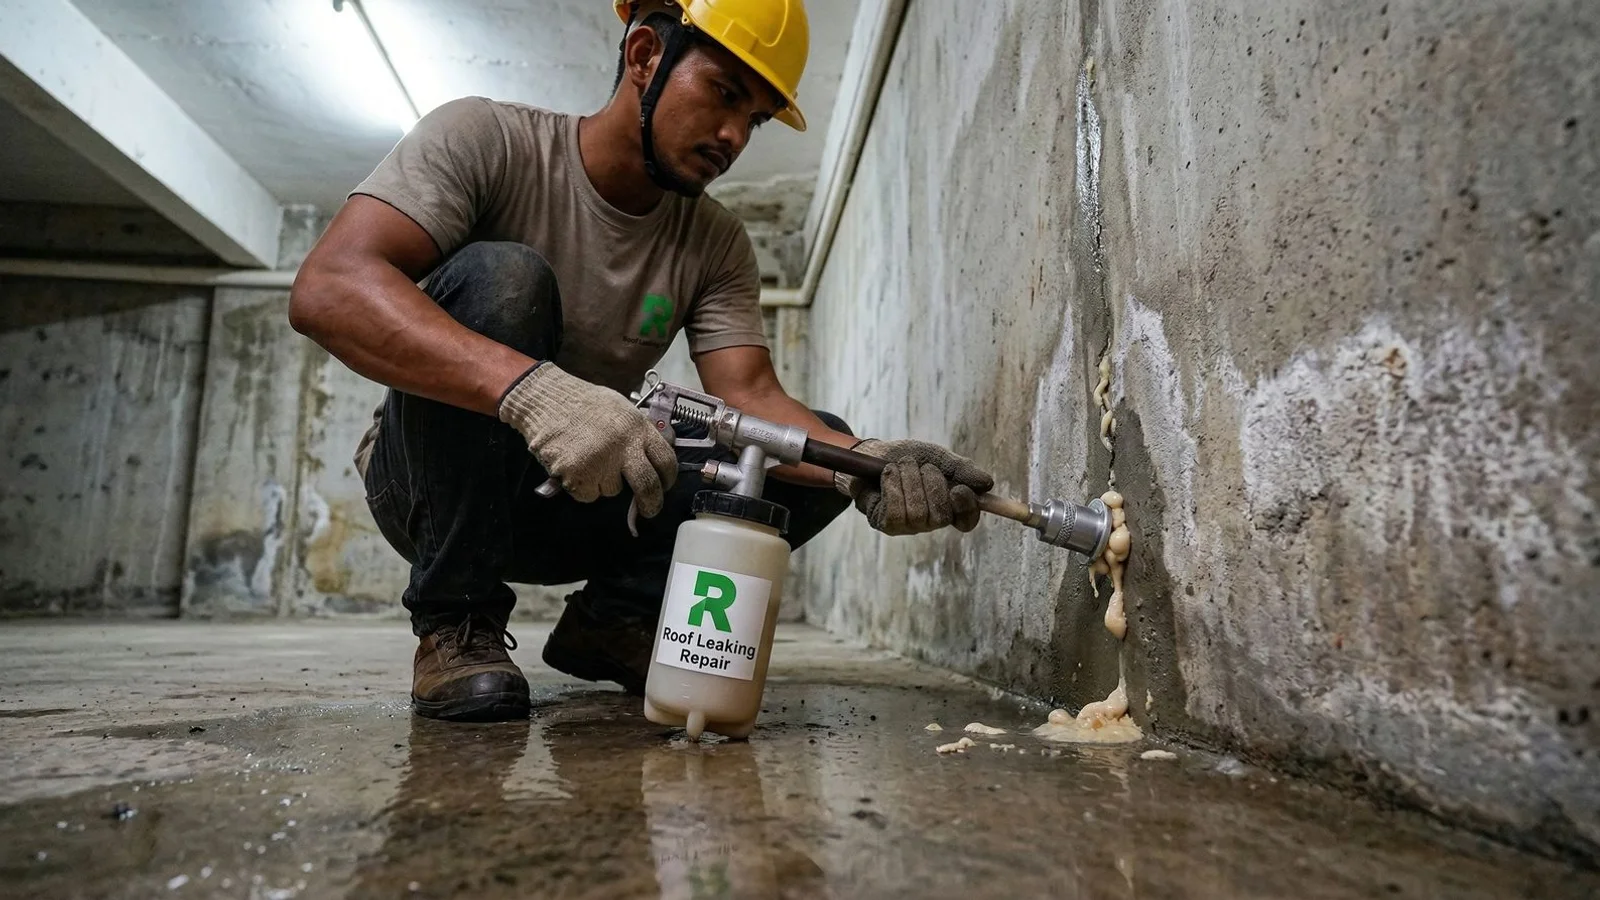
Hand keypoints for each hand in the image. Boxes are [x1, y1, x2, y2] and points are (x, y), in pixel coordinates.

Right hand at [497, 364, 676, 514]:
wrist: (546, 399)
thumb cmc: (583, 404)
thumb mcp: (621, 409)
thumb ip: (638, 433)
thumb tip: (656, 455)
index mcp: (637, 427)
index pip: (666, 460)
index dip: (668, 478)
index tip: (665, 486)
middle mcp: (623, 446)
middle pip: (648, 486)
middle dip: (651, 503)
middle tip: (648, 510)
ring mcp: (600, 462)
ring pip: (612, 490)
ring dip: (602, 483)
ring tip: (588, 458)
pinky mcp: (578, 476)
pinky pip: (588, 494)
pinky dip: (581, 486)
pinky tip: (574, 464)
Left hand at [837, 439, 994, 534]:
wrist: (870, 455)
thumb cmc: (906, 458)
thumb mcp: (936, 457)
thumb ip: (961, 469)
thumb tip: (987, 483)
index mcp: (947, 505)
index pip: (966, 520)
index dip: (967, 509)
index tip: (960, 490)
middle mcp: (930, 520)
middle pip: (941, 516)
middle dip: (931, 483)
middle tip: (920, 467)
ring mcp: (909, 526)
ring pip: (918, 513)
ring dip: (909, 480)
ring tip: (899, 467)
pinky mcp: (888, 525)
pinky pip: (897, 513)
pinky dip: (892, 486)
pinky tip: (887, 475)